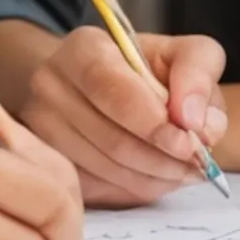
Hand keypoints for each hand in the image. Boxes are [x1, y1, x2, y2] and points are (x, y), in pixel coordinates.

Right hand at [21, 26, 227, 206]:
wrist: (95, 83)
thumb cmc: (144, 67)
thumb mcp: (181, 52)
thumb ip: (199, 74)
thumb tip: (197, 124)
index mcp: (83, 49)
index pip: (113, 91)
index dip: (154, 124)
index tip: (190, 144)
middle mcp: (50, 86)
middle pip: (111, 139)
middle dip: (163, 159)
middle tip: (198, 166)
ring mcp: (41, 128)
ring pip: (105, 170)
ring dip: (154, 179)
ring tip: (184, 172)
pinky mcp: (46, 162)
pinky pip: (96, 189)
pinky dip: (134, 189)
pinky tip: (156, 177)